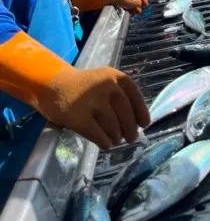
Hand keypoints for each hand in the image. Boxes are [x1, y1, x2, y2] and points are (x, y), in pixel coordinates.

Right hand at [0, 34, 149, 150]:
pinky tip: (106, 144)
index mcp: (115, 76)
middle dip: (130, 129)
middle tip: (131, 138)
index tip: (144, 124)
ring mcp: (92, 101)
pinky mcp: (79, 117)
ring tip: (115, 139)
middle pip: (126, 114)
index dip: (141, 112)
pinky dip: (105, 142)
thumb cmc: (83, 87)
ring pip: (114, 126)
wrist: (55, 86)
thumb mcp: (104, 81)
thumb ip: (120, 95)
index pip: (135, 96)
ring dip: (117, 136)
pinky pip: (99, 135)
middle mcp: (106, 86)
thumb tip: (137, 122)